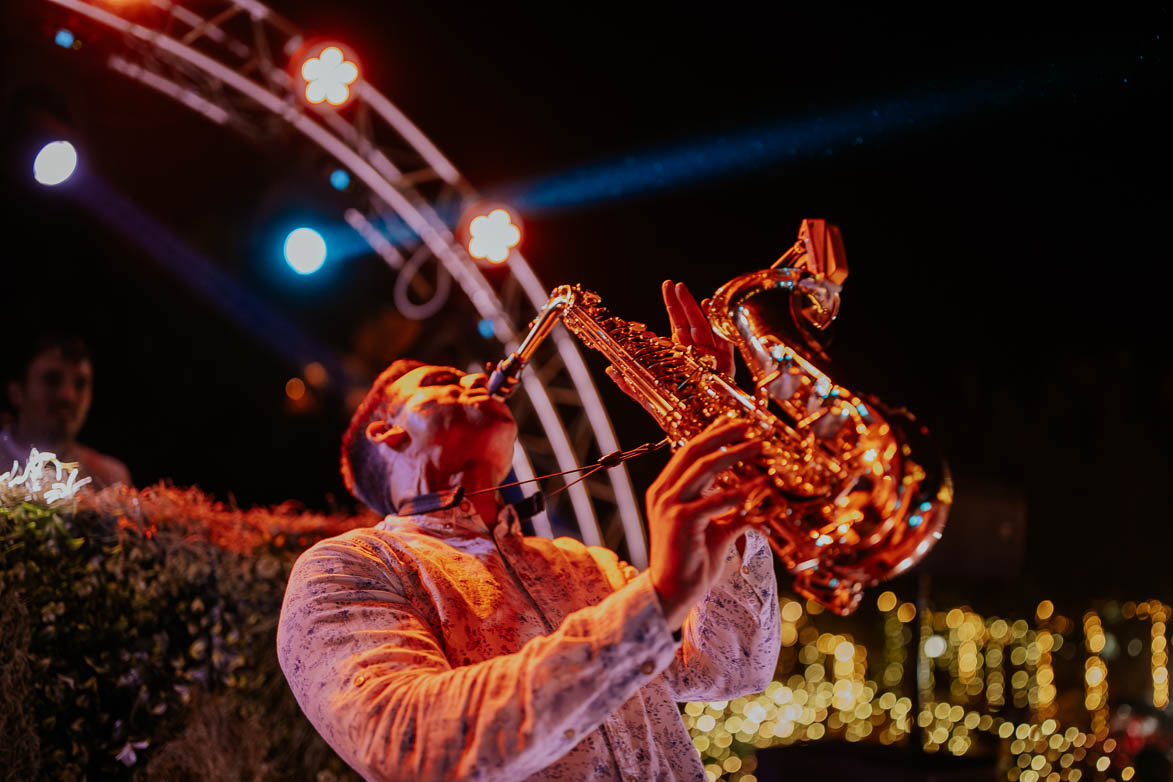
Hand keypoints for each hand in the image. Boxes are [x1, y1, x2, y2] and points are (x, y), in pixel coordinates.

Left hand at [605, 280, 735, 413]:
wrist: (702, 432)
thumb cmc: (679, 416)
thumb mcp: (650, 399)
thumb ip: (631, 386)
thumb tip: (610, 371)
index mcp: (682, 357)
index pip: (676, 327)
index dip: (671, 307)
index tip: (666, 289)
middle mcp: (698, 354)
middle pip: (688, 323)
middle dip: (681, 303)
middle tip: (672, 285)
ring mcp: (712, 359)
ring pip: (703, 328)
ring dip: (693, 309)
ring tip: (684, 291)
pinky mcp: (725, 366)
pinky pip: (723, 342)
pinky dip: (717, 325)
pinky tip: (710, 308)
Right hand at [646, 419, 767, 630]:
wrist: (671, 592)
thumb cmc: (691, 562)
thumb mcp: (713, 530)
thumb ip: (728, 513)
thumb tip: (751, 504)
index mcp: (666, 491)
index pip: (688, 453)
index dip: (712, 435)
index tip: (734, 423)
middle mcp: (663, 493)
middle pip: (694, 451)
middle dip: (722, 435)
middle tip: (748, 425)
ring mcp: (669, 505)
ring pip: (704, 468)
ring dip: (734, 454)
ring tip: (757, 445)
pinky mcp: (681, 520)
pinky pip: (716, 499)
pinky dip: (740, 490)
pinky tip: (760, 484)